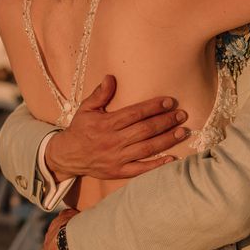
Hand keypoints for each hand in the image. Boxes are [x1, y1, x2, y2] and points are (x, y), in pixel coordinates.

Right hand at [45, 75, 189, 181]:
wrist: (68, 156)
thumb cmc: (80, 130)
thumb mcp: (86, 109)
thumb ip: (99, 94)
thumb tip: (111, 77)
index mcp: (106, 123)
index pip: (134, 113)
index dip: (153, 107)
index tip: (169, 102)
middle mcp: (113, 141)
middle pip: (144, 130)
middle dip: (165, 122)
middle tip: (182, 115)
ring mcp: (117, 158)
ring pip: (146, 149)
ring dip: (166, 140)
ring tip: (182, 132)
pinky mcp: (119, 172)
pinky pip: (141, 169)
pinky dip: (157, 165)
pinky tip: (172, 158)